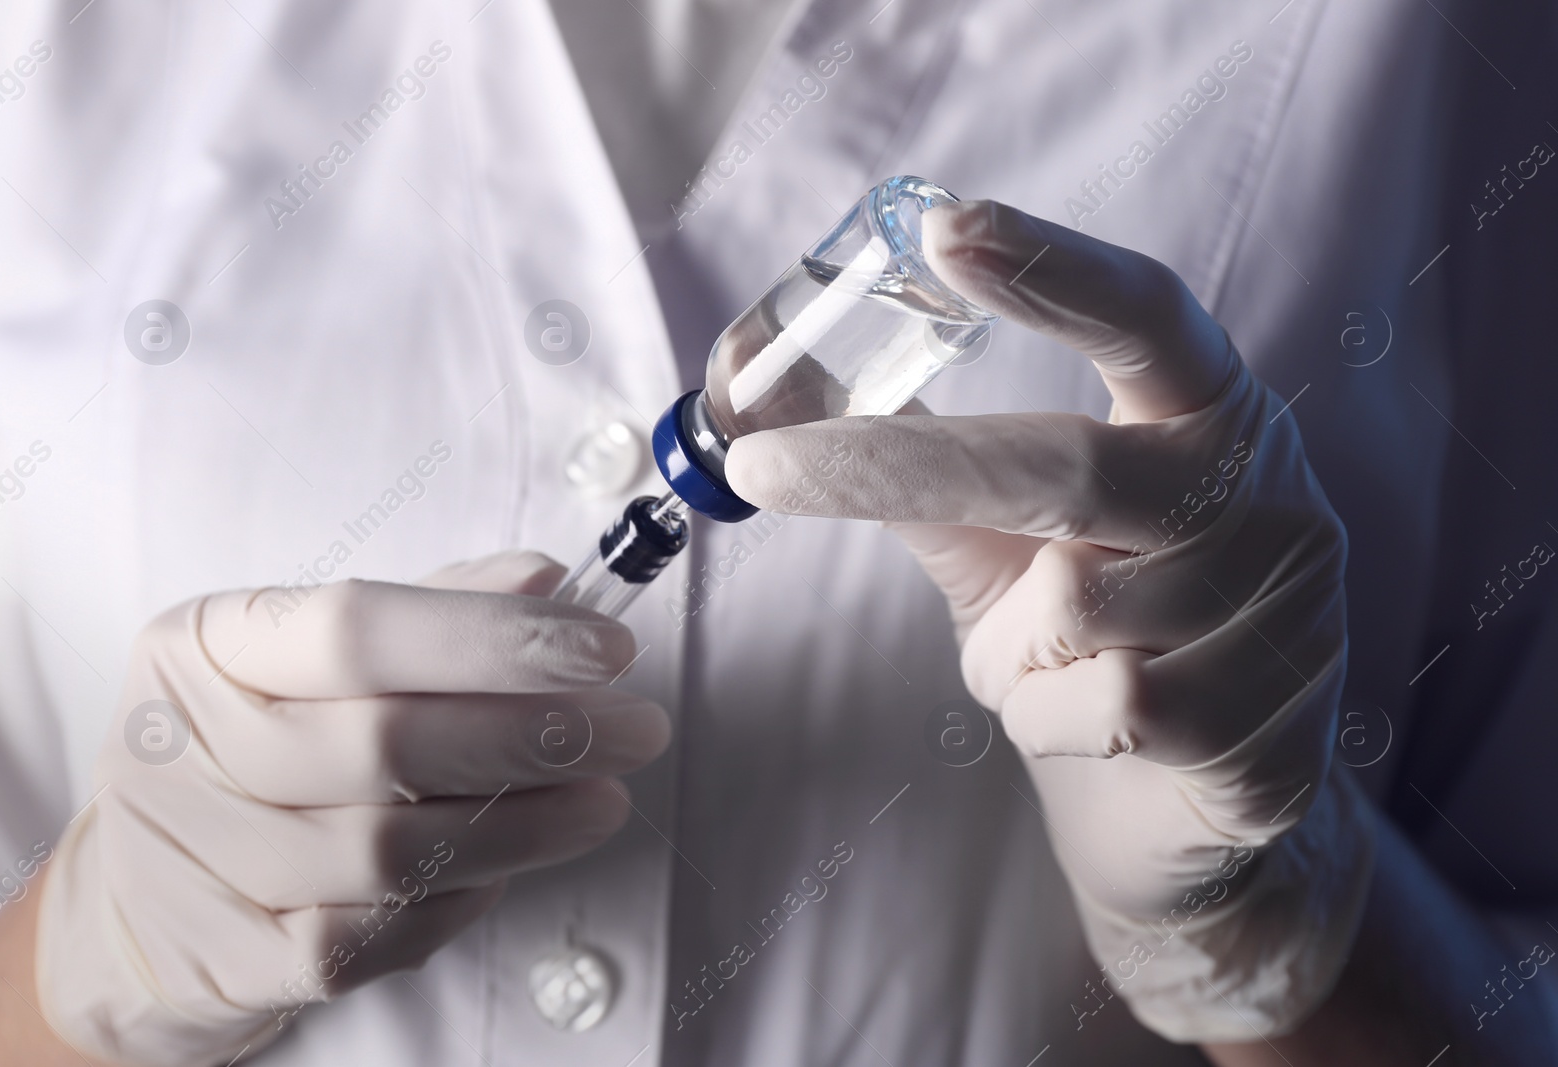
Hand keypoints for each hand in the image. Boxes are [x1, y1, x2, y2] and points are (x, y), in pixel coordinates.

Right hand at [35, 551, 668, 1065]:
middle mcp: (186, 746)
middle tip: (636, 729)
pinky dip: (463, 897)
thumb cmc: (252, 750)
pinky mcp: (232, 959)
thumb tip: (549, 581)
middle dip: (539, 735)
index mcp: (206, 646)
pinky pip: (376, 933)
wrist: (136, 899)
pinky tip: (513, 864)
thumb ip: (436, 611)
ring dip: (527, 825)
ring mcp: (201, 861)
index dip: (493, 637)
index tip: (606, 647)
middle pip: (388, 742)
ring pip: (391, 850)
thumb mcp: (316, 658)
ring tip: (603, 798)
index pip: (358, 627)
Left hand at [725, 200, 1372, 1040]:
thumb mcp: (998, 542)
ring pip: (1072, 610)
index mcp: (1205, 415)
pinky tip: (1085, 727)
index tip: (943, 227)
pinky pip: (1104, 707)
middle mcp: (1265, 490)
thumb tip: (761, 381)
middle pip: (1072, 463)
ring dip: (1008, 648)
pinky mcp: (1273, 722)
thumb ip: (910, 468)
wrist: (1182, 812)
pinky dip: (1047, 720)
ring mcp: (1288, 610)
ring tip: (1045, 666)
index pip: (1146, 316)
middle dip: (911, 467)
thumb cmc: (1081, 644)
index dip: (1051, 268)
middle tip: (765, 464)